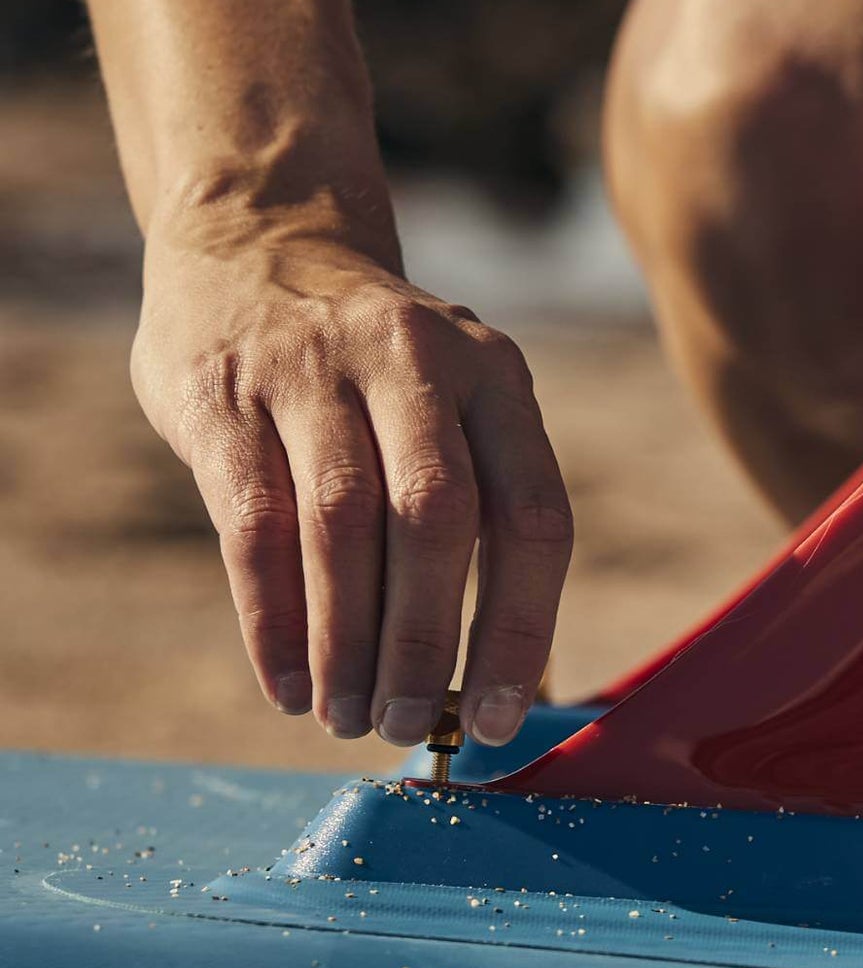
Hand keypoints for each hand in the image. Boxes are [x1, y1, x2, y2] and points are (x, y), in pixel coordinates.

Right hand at [134, 218, 572, 748]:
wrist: (256, 242)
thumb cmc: (375, 372)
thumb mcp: (455, 403)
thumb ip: (483, 518)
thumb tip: (509, 687)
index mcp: (496, 376)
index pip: (534, 516)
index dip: (520, 629)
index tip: (495, 717)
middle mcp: (414, 361)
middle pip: (436, 520)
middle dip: (424, 643)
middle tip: (406, 725)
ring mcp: (313, 370)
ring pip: (340, 526)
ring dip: (345, 642)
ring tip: (347, 718)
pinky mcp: (223, 393)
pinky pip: (253, 525)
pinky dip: (271, 619)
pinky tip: (286, 681)